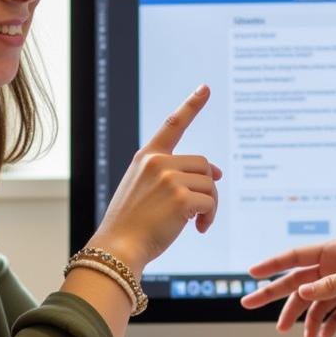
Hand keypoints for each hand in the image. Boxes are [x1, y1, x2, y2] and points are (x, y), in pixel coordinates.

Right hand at [92, 85, 221, 273]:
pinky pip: (210, 203)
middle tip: (201, 211)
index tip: (205, 88)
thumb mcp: (145, 191)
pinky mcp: (181, 197)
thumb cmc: (133, 225)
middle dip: (208, 188)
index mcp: (147, 157)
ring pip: (210, 184)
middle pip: (204, 165)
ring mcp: (169, 178)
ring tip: (197, 223)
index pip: (173, 124)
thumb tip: (217, 173)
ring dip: (210, 206)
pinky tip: (198, 229)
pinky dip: (210, 217)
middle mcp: (158, 162)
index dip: (191, 105)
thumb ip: (174, 176)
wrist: (118, 248)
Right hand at [241, 238, 335, 336]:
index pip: (295, 256)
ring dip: (304, 319)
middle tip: (248, 304)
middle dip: (274, 295)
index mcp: (333, 252)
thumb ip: (331, 285)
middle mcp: (333, 268)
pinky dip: (326, 326)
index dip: (272, 264)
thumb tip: (302, 291)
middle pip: (296, 282)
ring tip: (302, 336)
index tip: (251, 273)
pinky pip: (332, 316)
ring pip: (313, 304)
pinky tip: (323, 336)